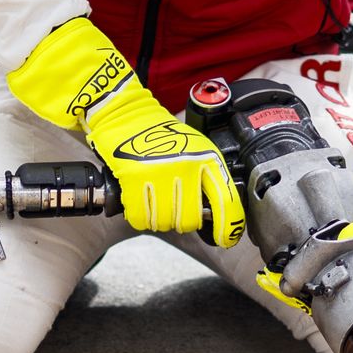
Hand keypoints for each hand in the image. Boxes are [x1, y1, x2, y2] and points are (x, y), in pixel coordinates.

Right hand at [7, 18, 243, 243]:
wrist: (125, 114)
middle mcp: (187, 166)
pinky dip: (138, 216)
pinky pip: (141, 217)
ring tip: (153, 202)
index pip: (227, 202)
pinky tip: (139, 203)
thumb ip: (208, 178)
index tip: (225, 239)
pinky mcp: (135, 178)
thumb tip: (215, 215)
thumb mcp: (195, 149)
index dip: (228, 228)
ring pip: (165, 222)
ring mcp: (161, 172)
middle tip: (172, 209)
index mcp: (206, 159)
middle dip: (180, 221)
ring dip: (158, 219)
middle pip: (190, 219)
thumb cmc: (158, 134)